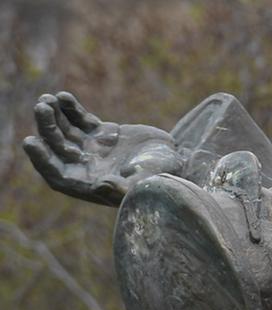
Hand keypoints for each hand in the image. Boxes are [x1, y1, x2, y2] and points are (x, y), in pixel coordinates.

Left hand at [22, 92, 182, 205]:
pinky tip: (64, 96)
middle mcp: (86, 167)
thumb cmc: (162, 176)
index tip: (31, 141)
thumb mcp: (144, 182)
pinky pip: (80, 120)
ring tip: (48, 98)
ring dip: (54, 116)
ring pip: (64, 131)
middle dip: (47, 128)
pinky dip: (71, 108)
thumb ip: (122, 188)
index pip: (56, 174)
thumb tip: (100, 186)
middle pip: (57, 148)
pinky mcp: (102, 133)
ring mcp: (93, 149)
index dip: (41, 160)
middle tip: (42, 107)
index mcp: (90, 184)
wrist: (178, 159)